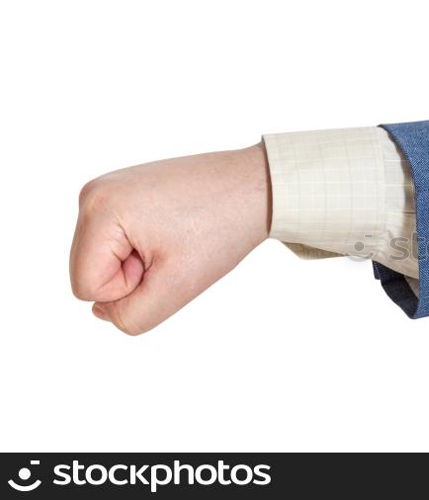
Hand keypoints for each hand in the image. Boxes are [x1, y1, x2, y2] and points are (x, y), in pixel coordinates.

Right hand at [70, 143, 270, 334]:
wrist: (256, 187)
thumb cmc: (222, 230)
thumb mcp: (177, 287)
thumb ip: (131, 316)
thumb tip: (102, 310)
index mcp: (98, 209)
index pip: (87, 288)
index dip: (131, 288)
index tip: (169, 258)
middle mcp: (92, 194)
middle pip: (90, 272)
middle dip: (134, 275)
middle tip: (175, 250)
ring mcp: (107, 190)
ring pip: (105, 260)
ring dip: (140, 262)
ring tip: (176, 238)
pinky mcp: (124, 192)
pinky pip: (119, 243)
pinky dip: (145, 247)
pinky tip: (174, 229)